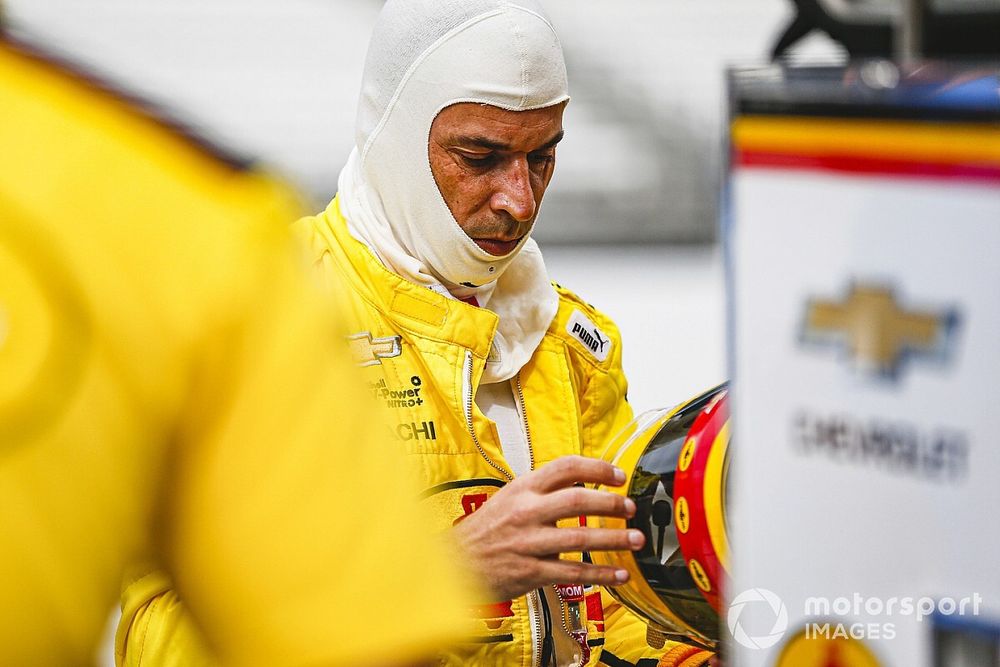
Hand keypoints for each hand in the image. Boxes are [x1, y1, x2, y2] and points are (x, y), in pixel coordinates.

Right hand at [451, 455, 644, 601]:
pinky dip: (600, 575)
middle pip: (577, 501)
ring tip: (636, 539)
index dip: (596, 469)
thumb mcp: (508, 498)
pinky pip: (572, 573)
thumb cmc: (485, 531)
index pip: (565, 468)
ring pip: (579, 539)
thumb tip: (582, 484)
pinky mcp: (530, 572)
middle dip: (611, 504)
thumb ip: (542, 491)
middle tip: (631, 508)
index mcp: (523, 489)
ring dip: (613, 540)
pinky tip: (619, 576)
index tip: (618, 476)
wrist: (453, 563)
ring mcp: (528, 543)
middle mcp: (526, 512)